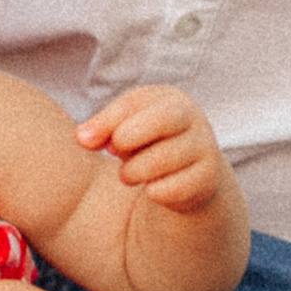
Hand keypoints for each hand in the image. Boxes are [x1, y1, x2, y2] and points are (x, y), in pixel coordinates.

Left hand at [77, 86, 222, 211]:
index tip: (83, 141)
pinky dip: (155, 192)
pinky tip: (150, 189)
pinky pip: (176, 187)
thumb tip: (81, 138)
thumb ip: (101, 128)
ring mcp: (205, 147)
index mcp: (169, 98)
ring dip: (134, 171)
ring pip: (163, 158)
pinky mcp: (209, 178)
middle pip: (158, 121)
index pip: (133, 103)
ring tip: (127, 175)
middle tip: (112, 154)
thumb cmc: (148, 143)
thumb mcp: (125, 128)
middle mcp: (192, 118)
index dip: (106, 122)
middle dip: (126, 139)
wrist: (190, 173)